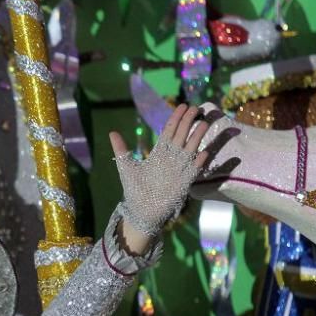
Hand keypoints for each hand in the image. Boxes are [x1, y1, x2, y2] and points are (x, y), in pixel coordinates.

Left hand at [109, 104, 211, 243]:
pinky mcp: (183, 183)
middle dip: (188, 122)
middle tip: (196, 107)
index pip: (169, 131)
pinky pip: (193, 170)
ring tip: (203, 123)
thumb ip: (121, 149)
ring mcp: (179, 169)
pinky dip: (198, 162)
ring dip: (196, 137)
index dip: (176, 118)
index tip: (183, 105)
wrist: (141, 210)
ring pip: (190, 149)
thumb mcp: (126, 167)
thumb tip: (112, 132)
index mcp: (159, 153)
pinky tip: (204, 153)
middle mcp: (171, 158)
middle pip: (181, 136)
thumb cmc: (135, 189)